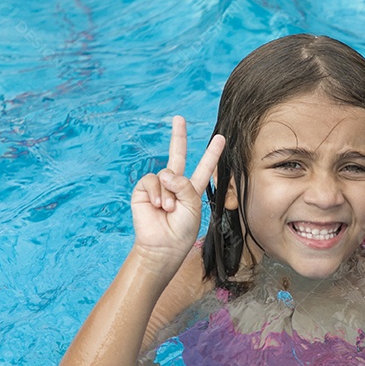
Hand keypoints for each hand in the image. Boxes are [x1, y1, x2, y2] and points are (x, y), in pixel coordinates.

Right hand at [130, 116, 224, 264]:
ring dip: (168, 194)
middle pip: (178, 155)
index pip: (204, 168)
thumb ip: (185, 186)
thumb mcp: (193, 206)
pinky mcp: (143, 190)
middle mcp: (175, 185)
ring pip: (166, 174)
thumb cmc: (181, 231)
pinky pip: (152, 180)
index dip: (212, 154)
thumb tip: (166, 173)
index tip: (220, 138)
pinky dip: (156, 192)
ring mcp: (159, 186)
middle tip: (179, 118)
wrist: (163, 247)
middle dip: (178, 136)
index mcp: (192, 190)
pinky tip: (157, 206)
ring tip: (168, 210)